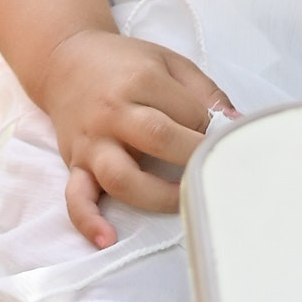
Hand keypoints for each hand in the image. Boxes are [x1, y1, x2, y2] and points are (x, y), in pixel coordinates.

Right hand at [41, 29, 233, 247]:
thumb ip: (205, 91)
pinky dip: (89, 221)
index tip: (223, 142)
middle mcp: (113, 111)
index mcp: (140, 80)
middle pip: (157, 138)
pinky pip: (75, 196)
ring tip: (183, 204)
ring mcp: (92, 142)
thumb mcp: (168, 62)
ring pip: (120, 175)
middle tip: (214, 172)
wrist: (65, 60)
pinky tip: (107, 240)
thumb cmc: (124, 64)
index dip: (211, 131)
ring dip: (156, 196)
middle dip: (192, 158)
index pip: (187, 113)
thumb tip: (237, 124)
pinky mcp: (75, 163)